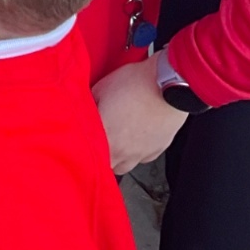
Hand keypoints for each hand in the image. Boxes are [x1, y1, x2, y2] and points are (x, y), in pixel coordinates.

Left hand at [92, 57, 187, 174]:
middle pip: (107, 166)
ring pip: (125, 165)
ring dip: (119, 156)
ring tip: (118, 138)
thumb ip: (89, 106)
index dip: (83, 149)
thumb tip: (84, 112)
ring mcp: (143, 153)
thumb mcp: (101, 88)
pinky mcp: (158, 149)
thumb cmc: (136, 83)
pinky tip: (135, 135)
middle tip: (99, 139)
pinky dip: (137, 150)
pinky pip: (143, 157)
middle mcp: (124, 152)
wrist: (168, 83)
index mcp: (106, 138)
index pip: (88, 157)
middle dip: (101, 155)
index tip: (80, 142)